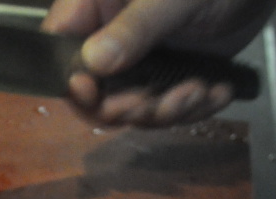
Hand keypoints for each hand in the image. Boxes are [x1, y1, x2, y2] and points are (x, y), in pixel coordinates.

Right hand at [43, 0, 275, 126]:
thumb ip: (134, 27)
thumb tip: (92, 62)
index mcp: (97, 5)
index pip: (59, 47)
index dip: (70, 77)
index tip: (92, 89)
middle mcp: (112, 36)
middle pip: (94, 91)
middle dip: (126, 106)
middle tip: (154, 102)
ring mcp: (141, 61)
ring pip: (132, 107)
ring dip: (167, 110)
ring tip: (199, 90)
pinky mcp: (170, 76)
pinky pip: (167, 108)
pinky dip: (193, 109)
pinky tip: (216, 90)